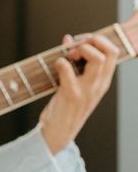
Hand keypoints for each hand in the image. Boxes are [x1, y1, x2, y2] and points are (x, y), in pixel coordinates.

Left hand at [39, 33, 119, 154]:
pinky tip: (56, 66)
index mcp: (103, 81)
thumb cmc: (66, 106)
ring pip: (97, 59)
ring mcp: (87, 90)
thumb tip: (67, 38)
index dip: (99, 40)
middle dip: (92, 40)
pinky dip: (60, 62)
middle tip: (75, 46)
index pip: (114, 52)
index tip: (81, 41)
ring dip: (80, 49)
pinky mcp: (71, 94)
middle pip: (110, 51)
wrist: (58, 132)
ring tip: (68, 55)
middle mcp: (99, 84)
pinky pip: (68, 70)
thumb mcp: (76, 82)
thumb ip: (75, 61)